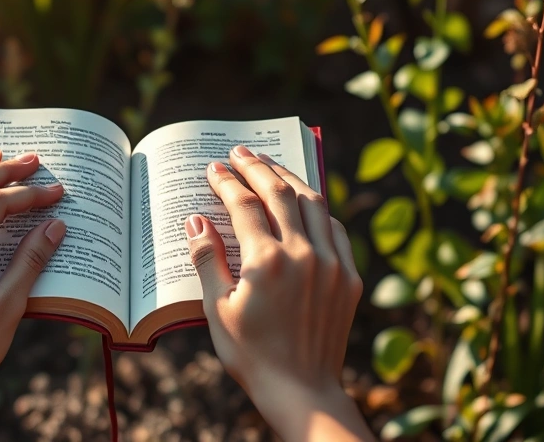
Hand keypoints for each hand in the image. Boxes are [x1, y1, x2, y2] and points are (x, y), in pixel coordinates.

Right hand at [184, 145, 371, 440]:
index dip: (227, 182)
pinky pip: (336, 228)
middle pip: (279, 192)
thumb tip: (195, 221)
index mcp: (266, 261)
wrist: (302, 391)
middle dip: (257, 167)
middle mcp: (303, 254)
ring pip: (312, 203)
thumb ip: (208, 261)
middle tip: (240, 152)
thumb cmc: (252, 356)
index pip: (244, 205)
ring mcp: (331, 263)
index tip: (215, 167)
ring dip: (289, 179)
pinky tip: (305, 202)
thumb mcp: (218, 310)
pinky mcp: (348, 276)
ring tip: (270, 165)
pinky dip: (318, 208)